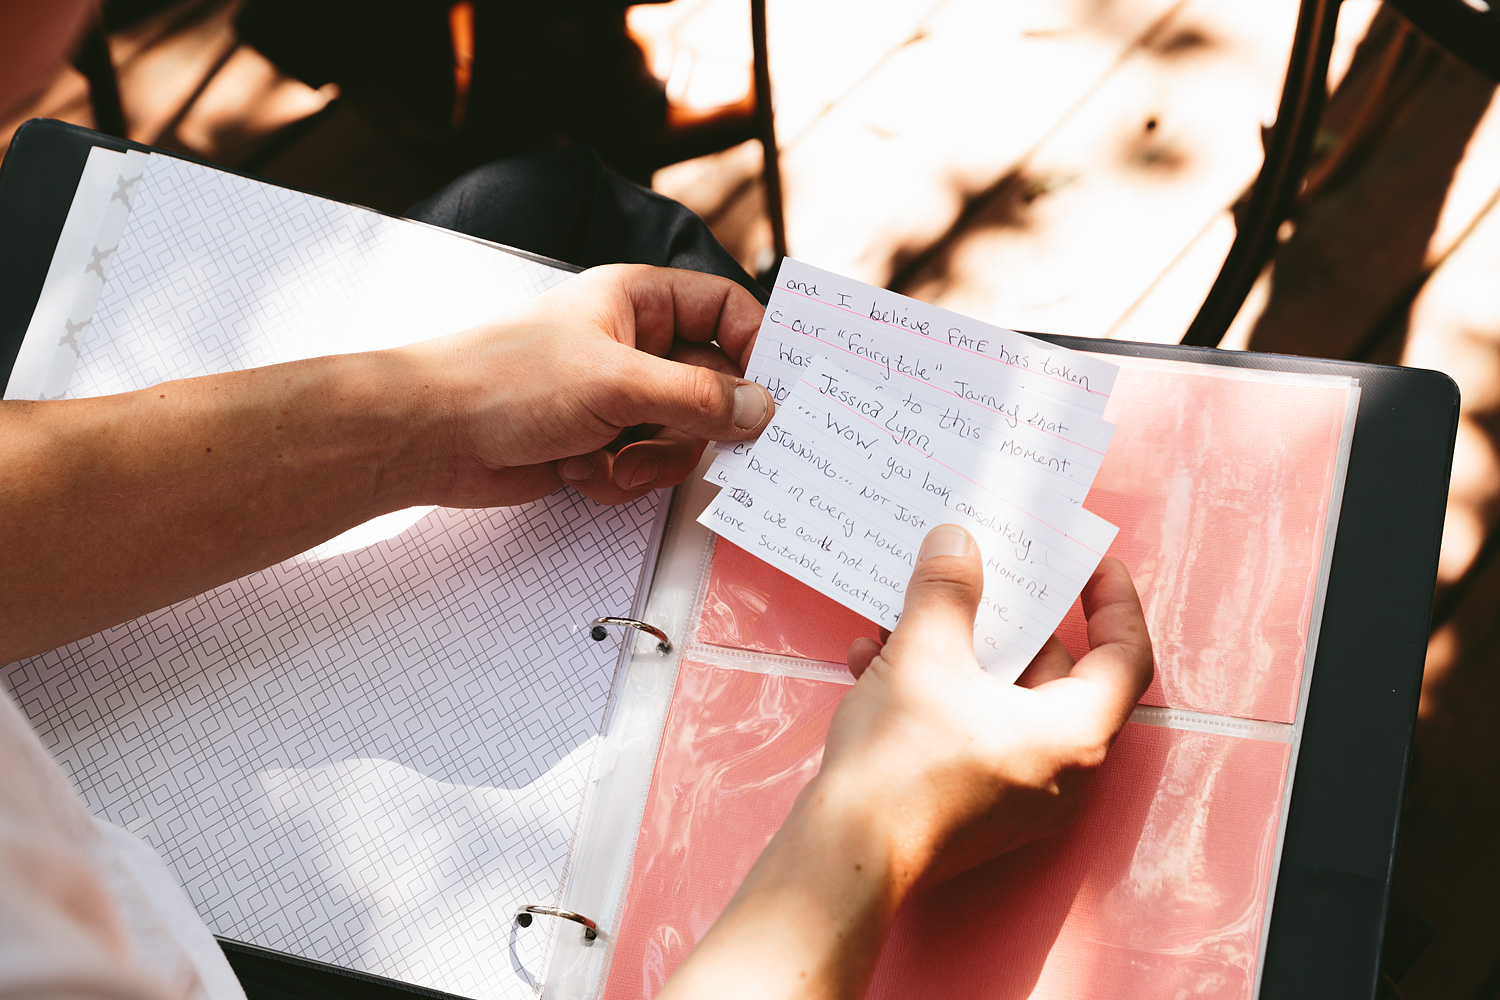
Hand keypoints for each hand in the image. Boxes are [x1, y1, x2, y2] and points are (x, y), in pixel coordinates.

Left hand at [400, 263, 772, 506]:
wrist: (430, 437)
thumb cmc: (506, 381)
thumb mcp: (617, 385)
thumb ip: (699, 397)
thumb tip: (763, 409)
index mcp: (640, 302)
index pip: (726, 312)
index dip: (757, 349)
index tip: (776, 394)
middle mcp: (635, 346)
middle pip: (713, 387)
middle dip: (694, 427)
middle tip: (684, 443)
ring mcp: (618, 398)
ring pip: (682, 438)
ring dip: (651, 462)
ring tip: (611, 463)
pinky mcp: (601, 444)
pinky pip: (646, 468)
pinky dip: (619, 479)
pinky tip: (576, 471)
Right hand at [821, 524, 1153, 891]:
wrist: (847, 855)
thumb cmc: (902, 761)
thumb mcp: (925, 654)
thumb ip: (948, 589)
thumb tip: (958, 542)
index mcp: (1074, 734)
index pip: (1127, 656)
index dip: (1115, 602)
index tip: (1094, 564)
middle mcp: (1061, 773)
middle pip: (1054, 675)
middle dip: (1009, 622)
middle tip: (982, 576)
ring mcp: (1018, 796)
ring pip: (1001, 701)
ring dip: (957, 653)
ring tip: (907, 617)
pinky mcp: (975, 809)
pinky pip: (970, 733)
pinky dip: (935, 695)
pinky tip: (875, 664)